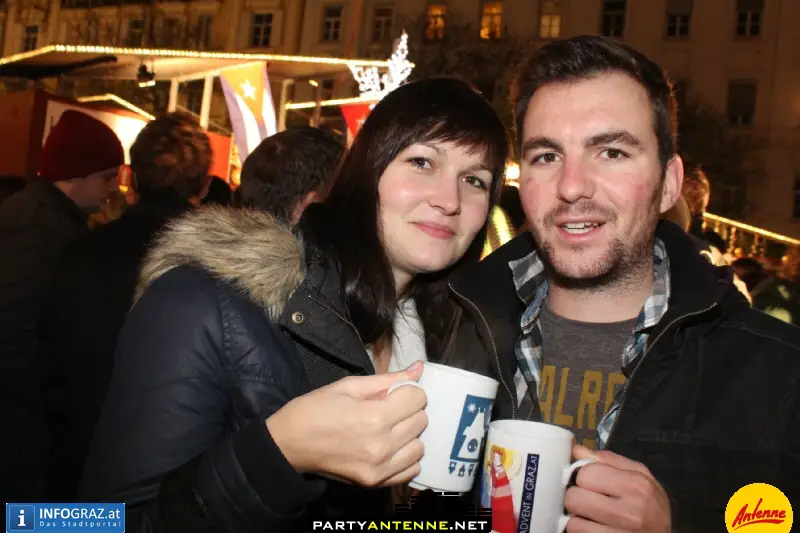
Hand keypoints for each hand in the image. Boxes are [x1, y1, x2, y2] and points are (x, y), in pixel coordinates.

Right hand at [266, 362, 427, 486]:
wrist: (288, 444)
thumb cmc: (315, 409)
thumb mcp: (349, 386)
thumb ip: (388, 379)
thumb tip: (419, 368)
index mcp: (374, 416)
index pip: (418, 398)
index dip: (407, 391)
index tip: (393, 393)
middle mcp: (382, 445)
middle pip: (421, 421)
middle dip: (409, 410)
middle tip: (389, 410)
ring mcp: (380, 468)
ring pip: (419, 445)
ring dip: (409, 435)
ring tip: (389, 430)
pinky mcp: (376, 483)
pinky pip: (411, 469)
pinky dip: (405, 457)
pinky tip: (390, 448)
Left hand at [565, 445, 670, 532]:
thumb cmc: (652, 507)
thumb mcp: (641, 476)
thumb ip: (608, 460)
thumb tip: (577, 451)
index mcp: (636, 485)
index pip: (586, 473)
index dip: (584, 476)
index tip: (591, 482)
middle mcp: (630, 511)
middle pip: (575, 497)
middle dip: (578, 497)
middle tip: (590, 500)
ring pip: (573, 521)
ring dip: (578, 517)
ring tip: (592, 515)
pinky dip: (581, 530)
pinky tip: (593, 527)